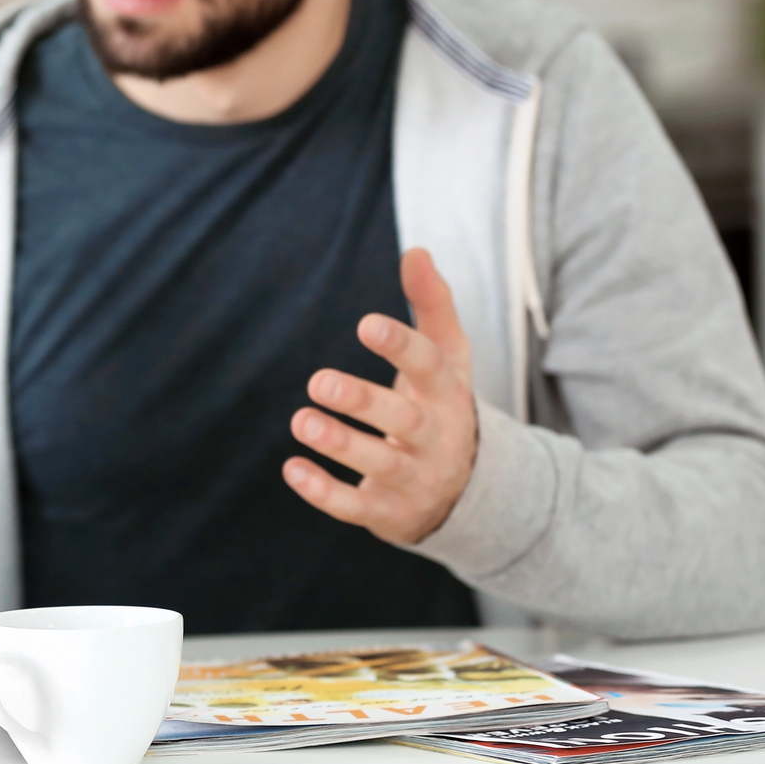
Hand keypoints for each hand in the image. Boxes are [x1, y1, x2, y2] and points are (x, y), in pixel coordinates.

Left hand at [283, 247, 478, 545]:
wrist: (472, 493)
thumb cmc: (444, 407)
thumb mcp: (449, 359)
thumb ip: (433, 306)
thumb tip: (417, 250)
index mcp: (448, 395)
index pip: (430, 368)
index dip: (401, 347)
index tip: (367, 324)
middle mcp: (435, 438)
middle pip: (403, 420)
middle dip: (363, 402)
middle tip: (318, 382)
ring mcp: (414, 479)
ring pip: (380, 465)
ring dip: (340, 444)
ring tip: (301, 420)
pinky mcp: (390, 513)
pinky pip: (357, 507)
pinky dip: (325, 493)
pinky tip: (292, 469)